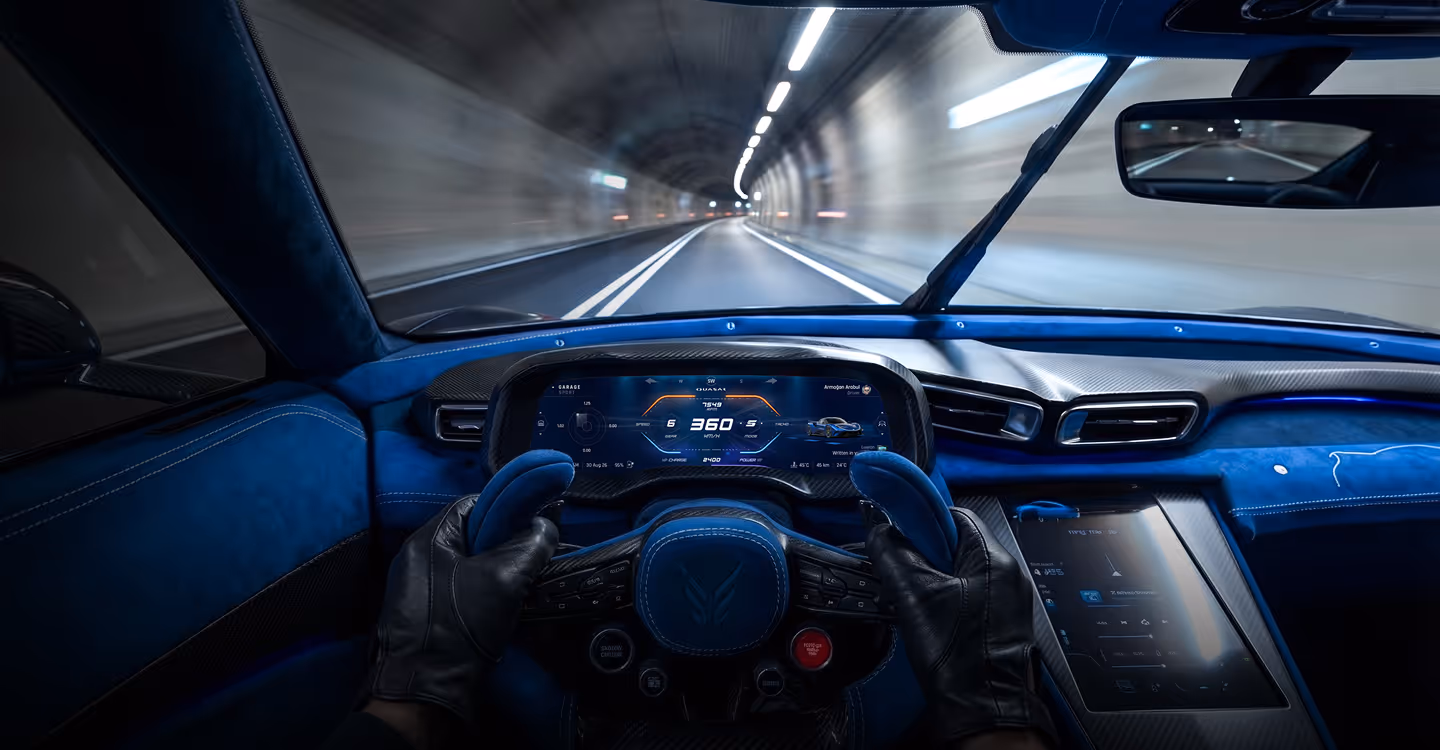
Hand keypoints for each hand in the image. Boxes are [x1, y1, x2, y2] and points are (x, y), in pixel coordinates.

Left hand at [368, 494, 558, 722]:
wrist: (424, 691)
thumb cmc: (459, 627)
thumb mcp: (505, 579)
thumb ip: (530, 545)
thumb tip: (545, 527)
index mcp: (427, 540)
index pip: (472, 505)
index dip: (505, 510)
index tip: (532, 524)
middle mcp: (416, 559)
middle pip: (471, 537)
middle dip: (504, 545)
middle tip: (530, 559)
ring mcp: (416, 589)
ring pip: (467, 566)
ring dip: (496, 573)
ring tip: (519, 587)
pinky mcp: (423, 615)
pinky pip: (459, 591)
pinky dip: (482, 595)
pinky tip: (500, 610)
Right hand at [866, 507, 1055, 747]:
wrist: (983, 709)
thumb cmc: (960, 658)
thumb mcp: (914, 596)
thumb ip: (893, 554)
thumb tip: (879, 529)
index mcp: (994, 560)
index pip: (955, 516)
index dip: (923, 521)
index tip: (899, 530)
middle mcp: (1009, 576)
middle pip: (958, 545)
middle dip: (925, 554)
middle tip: (902, 570)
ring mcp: (1008, 601)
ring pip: (962, 573)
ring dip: (935, 579)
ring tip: (914, 598)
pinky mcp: (1002, 623)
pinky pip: (970, 596)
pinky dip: (947, 599)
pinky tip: (931, 617)